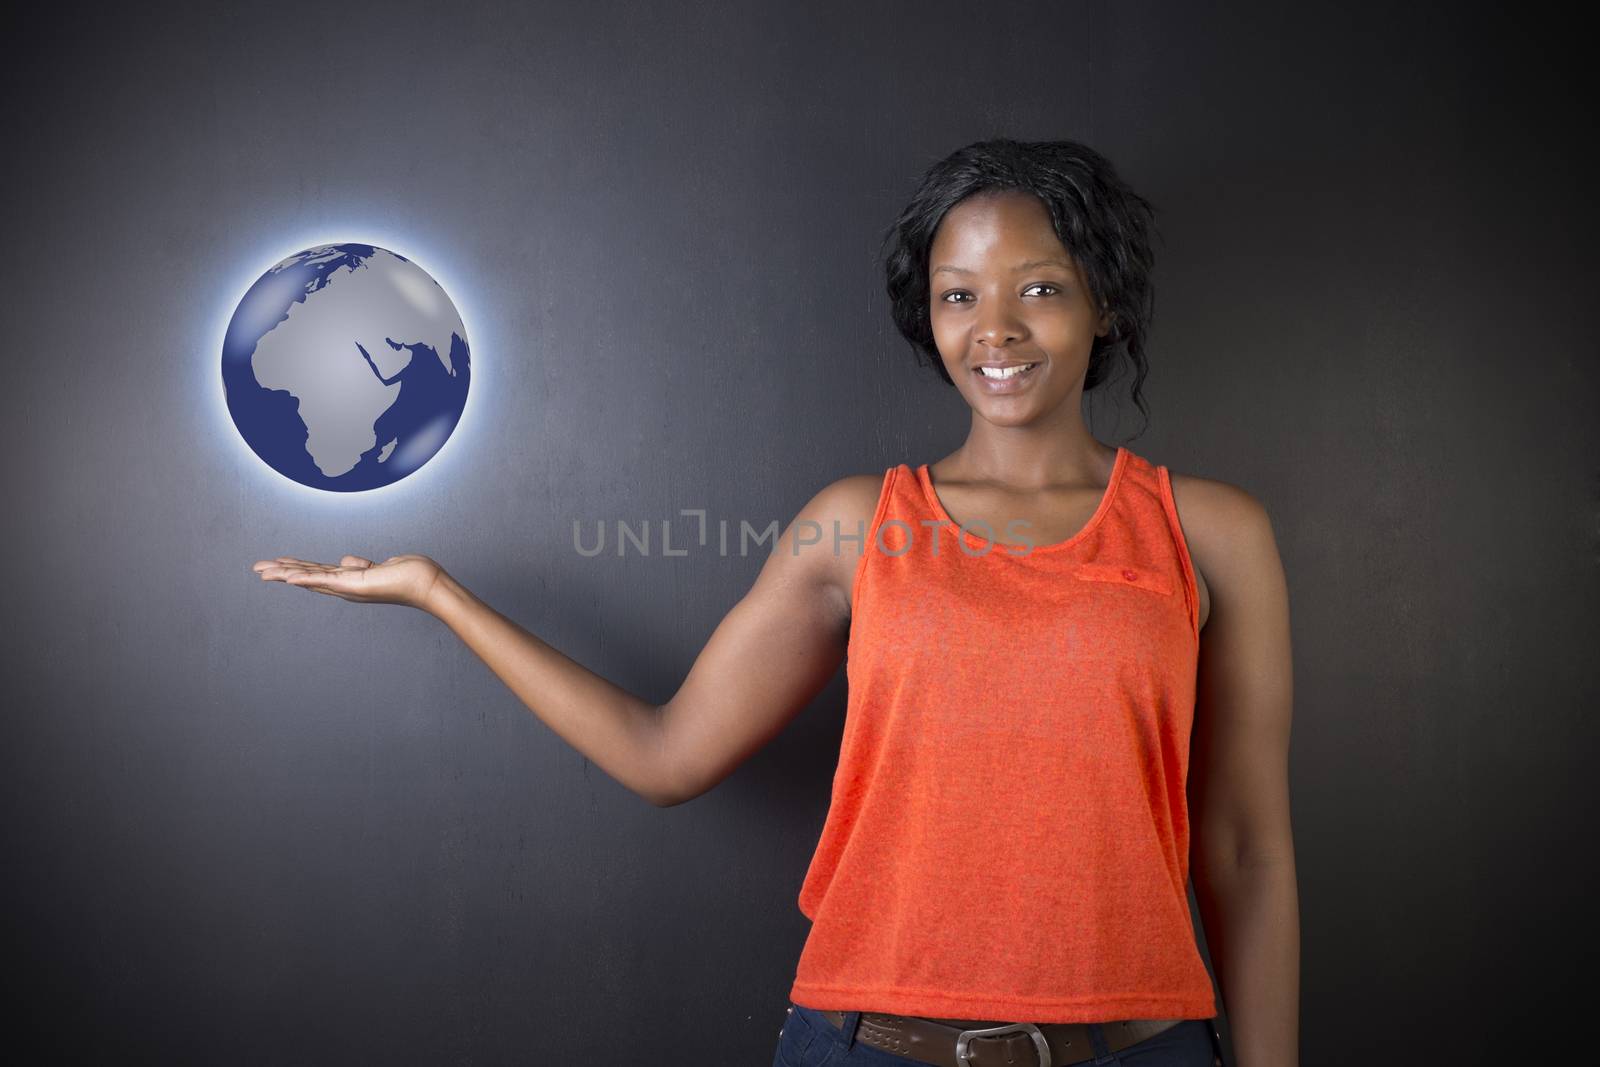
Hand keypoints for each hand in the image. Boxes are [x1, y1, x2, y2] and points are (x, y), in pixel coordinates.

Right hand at [251, 553, 444, 610]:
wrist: (426, 583)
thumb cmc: (409, 575)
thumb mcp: (378, 566)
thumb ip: (359, 565)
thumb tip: (344, 560)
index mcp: (350, 580)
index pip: (317, 572)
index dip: (296, 567)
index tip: (277, 563)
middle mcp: (345, 586)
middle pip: (307, 577)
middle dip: (281, 572)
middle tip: (257, 568)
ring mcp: (348, 587)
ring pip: (310, 578)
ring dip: (285, 574)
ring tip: (263, 571)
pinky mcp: (354, 584)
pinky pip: (324, 580)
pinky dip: (305, 579)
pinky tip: (287, 578)